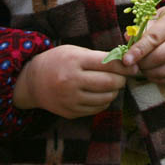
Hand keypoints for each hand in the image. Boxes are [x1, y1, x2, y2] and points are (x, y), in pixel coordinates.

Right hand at [13, 45, 138, 117]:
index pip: (107, 63)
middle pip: (109, 83)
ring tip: (111, 85)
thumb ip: (97, 57)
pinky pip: (97, 109)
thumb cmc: (57, 62)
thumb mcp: (74, 52)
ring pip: (106, 98)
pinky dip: (103, 101)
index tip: (132, 67)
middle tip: (123, 77)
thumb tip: (125, 64)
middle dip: (121, 80)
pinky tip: (100, 94)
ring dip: (114, 92)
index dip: (123, 66)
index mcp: (74, 61)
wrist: (32, 82)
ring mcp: (71, 99)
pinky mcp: (71, 112)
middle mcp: (72, 81)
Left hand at [122, 2, 164, 84]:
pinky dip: (156, 78)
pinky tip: (150, 71)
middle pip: (160, 57)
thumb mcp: (156, 16)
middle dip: (142, 63)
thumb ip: (141, 28)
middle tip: (133, 62)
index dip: (138, 51)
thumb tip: (127, 39)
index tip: (125, 60)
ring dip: (148, 72)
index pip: (153, 39)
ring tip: (141, 66)